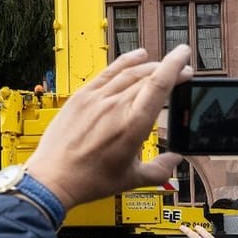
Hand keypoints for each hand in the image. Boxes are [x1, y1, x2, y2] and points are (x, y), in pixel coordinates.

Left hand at [27, 47, 189, 209]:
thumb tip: (174, 160)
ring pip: (128, 72)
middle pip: (147, 76)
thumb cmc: (89, 180)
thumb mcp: (132, 179)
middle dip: (168, 70)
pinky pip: (107, 72)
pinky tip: (135, 57)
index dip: (175, 66)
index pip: (159, 84)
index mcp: (134, 124)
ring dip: (148, 65)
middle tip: (181, 72)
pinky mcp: (81, 97)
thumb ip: (159, 169)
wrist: (53, 178)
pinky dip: (123, 62)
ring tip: (160, 63)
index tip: (184, 56)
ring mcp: (97, 99)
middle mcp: (116, 106)